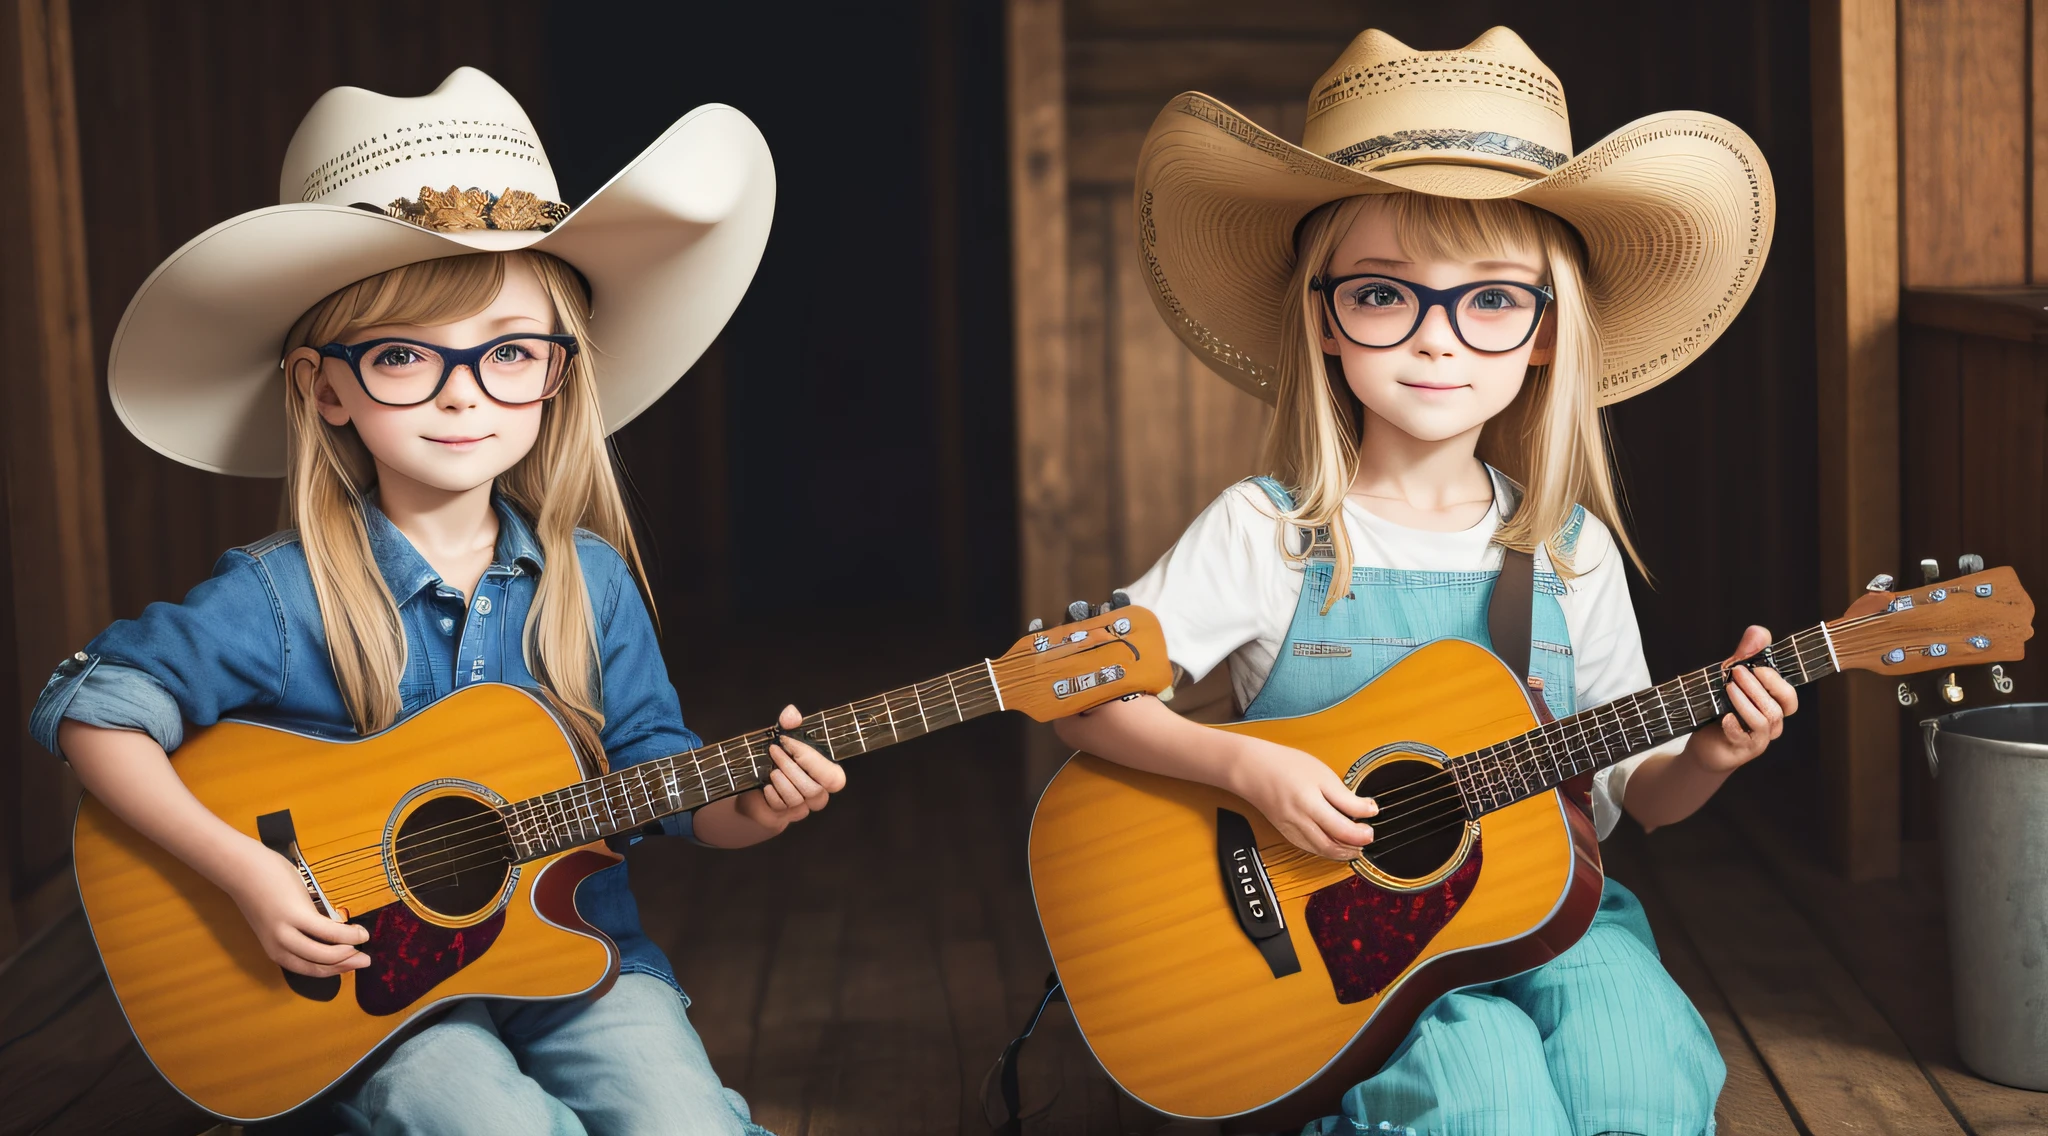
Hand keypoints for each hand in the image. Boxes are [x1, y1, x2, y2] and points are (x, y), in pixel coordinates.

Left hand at [220, 837, 368, 977]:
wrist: (242, 869)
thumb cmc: (261, 888)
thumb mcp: (278, 918)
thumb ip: (298, 929)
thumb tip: (327, 930)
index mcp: (275, 949)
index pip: (309, 970)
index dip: (333, 971)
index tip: (351, 966)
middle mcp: (279, 947)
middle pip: (319, 966)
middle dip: (346, 966)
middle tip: (365, 961)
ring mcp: (287, 933)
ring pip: (325, 953)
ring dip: (349, 953)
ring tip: (365, 943)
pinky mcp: (296, 915)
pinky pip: (329, 931)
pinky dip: (348, 935)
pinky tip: (360, 932)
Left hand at [733, 705, 846, 831]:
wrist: (758, 787)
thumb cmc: (779, 760)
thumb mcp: (785, 739)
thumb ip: (791, 725)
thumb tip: (792, 713)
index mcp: (827, 776)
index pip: (834, 778)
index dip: (813, 761)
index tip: (789, 742)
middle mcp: (819, 795)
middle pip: (813, 789)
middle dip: (791, 768)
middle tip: (774, 751)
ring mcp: (802, 809)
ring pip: (797, 799)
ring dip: (781, 781)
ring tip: (770, 770)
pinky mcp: (783, 817)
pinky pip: (781, 808)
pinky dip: (772, 795)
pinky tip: (766, 786)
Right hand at [1228, 736, 1377, 860]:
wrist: (1253, 769)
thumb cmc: (1286, 766)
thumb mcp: (1323, 775)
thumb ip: (1346, 797)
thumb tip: (1370, 810)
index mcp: (1311, 804)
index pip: (1342, 829)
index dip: (1361, 832)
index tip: (1372, 826)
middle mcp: (1300, 822)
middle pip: (1332, 846)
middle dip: (1354, 847)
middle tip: (1367, 838)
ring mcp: (1291, 830)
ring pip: (1321, 851)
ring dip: (1341, 852)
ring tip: (1355, 845)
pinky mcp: (1286, 833)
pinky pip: (1309, 848)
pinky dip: (1325, 849)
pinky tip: (1334, 842)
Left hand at [1687, 624, 1799, 774]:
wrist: (1705, 744)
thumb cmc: (1723, 708)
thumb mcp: (1731, 678)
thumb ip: (1746, 655)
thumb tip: (1759, 631)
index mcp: (1773, 707)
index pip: (1789, 696)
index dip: (1776, 680)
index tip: (1755, 665)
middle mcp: (1771, 724)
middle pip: (1780, 707)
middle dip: (1760, 687)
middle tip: (1737, 670)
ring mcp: (1758, 740)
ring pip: (1765, 720)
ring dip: (1746, 701)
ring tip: (1728, 687)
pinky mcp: (1740, 751)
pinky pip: (1745, 739)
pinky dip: (1735, 726)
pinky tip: (1725, 717)